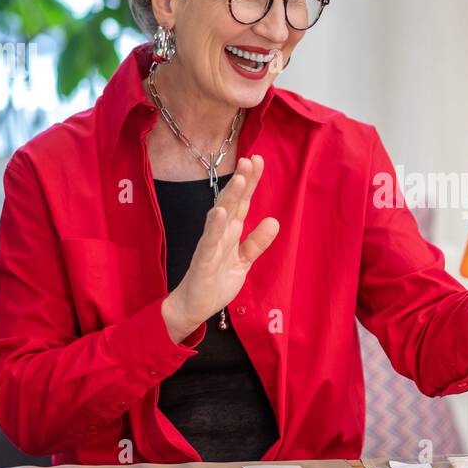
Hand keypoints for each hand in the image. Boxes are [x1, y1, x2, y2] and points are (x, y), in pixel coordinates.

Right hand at [162, 154, 279, 341]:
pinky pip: (209, 242)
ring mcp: (210, 245)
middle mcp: (220, 234)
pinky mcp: (203, 261)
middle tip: (250, 160)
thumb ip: (257, 242)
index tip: (258, 160)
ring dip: (230, 197)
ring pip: (221, 217)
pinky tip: (220, 212)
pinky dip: (215, 227)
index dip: (251, 182)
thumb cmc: (216, 281)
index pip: (243, 202)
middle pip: (232, 202)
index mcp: (230, 232)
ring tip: (240, 179)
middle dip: (242, 182)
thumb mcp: (243, 261)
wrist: (193, 308)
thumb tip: (274, 220)